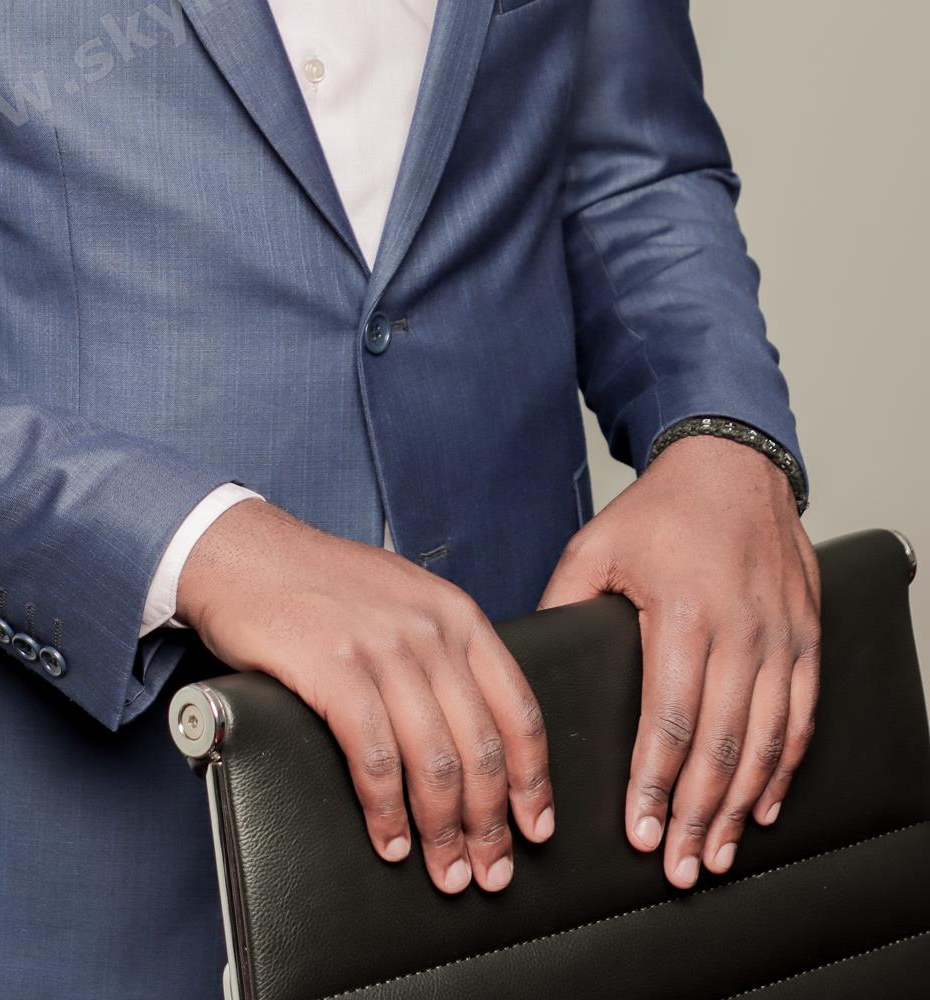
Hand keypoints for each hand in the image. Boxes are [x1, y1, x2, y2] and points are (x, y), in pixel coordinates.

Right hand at [175, 497, 555, 893]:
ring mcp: (382, 648)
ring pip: (435, 760)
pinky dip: (386, 811)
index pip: (518, 708)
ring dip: (443, 830)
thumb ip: (439, 652)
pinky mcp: (333, 668)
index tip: (535, 827)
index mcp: (457, 614)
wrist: (243, 551)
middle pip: (480, 746)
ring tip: (445, 870)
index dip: (531, 778)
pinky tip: (389, 840)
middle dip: (490, 822)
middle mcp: (430, 629)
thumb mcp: (402, 600)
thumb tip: (470, 736)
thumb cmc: (319, 584)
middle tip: (490, 871)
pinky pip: (374, 758)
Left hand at [536, 434, 820, 887]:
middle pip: (720, 745)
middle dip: (696, 815)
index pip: (670, 718)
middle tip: (675, 866)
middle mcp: (738, 629)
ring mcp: (778, 635)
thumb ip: (563, 602)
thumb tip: (526, 660)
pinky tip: (762, 806)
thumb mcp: (595, 544)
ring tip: (713, 854)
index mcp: (680, 609)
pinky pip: (801, 717)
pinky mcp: (804, 637)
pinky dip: (784, 768)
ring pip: (765, 741)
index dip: (655, 783)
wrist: (732, 464)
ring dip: (741, 806)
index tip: (639, 831)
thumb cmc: (660, 509)